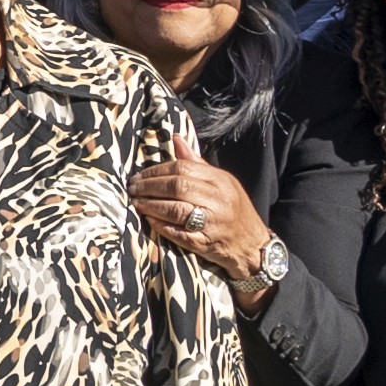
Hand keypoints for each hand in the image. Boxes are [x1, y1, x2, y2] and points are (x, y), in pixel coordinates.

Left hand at [126, 156, 273, 291]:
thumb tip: (176, 139)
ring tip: (136, 203)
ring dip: (151, 206)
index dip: (156, 171)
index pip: (183, 168)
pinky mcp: (206, 243)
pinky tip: (149, 221)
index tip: (139, 176)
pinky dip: (161, 226)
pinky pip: (179, 234)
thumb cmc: (233, 210)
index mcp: (220, 181)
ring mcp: (212, 223)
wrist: (253, 245)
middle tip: (133, 189)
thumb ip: (197, 163)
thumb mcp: (222, 182)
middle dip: (150, 187)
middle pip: (177, 187)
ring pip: (176, 210)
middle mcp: (218, 200)